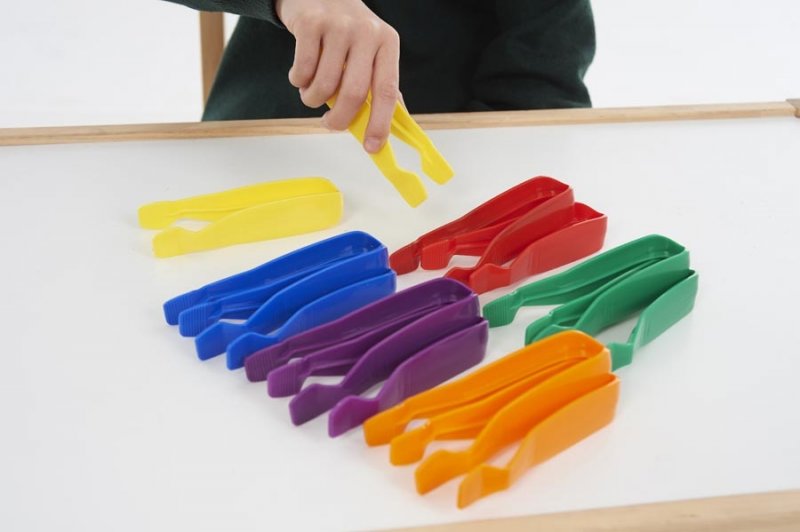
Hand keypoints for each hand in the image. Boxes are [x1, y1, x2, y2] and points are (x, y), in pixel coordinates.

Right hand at [275, 0, 400, 152]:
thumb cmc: (347, 32)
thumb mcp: (372, 51)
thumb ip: (380, 84)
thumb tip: (393, 127)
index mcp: (387, 43)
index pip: (388, 91)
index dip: (380, 123)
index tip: (372, 147)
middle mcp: (367, 32)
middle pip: (354, 93)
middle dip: (339, 119)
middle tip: (330, 124)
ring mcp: (339, 26)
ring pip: (324, 84)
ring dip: (312, 99)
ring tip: (311, 93)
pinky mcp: (311, 23)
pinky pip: (302, 70)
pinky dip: (298, 81)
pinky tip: (300, 75)